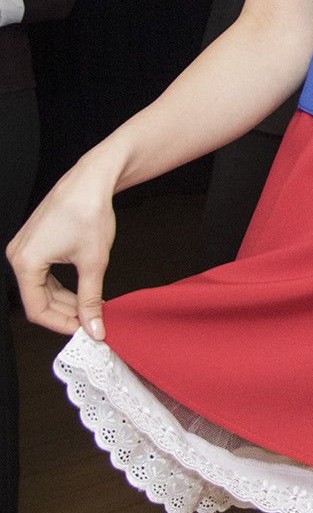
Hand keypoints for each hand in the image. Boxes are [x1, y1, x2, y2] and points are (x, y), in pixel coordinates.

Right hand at [7, 161, 117, 339]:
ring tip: (91, 310)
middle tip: (92, 323)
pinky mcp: (34, 243)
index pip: (37, 309)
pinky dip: (61, 285)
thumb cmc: (90, 213)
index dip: (61, 325)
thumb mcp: (94, 262)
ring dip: (65, 301)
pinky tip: (83, 292)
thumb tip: (95, 328)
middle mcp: (17, 256)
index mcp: (25, 263)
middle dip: (66, 313)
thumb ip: (91, 299)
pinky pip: (43, 274)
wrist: (92, 179)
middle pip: (38, 299)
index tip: (85, 332)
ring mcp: (24, 249)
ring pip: (41, 288)